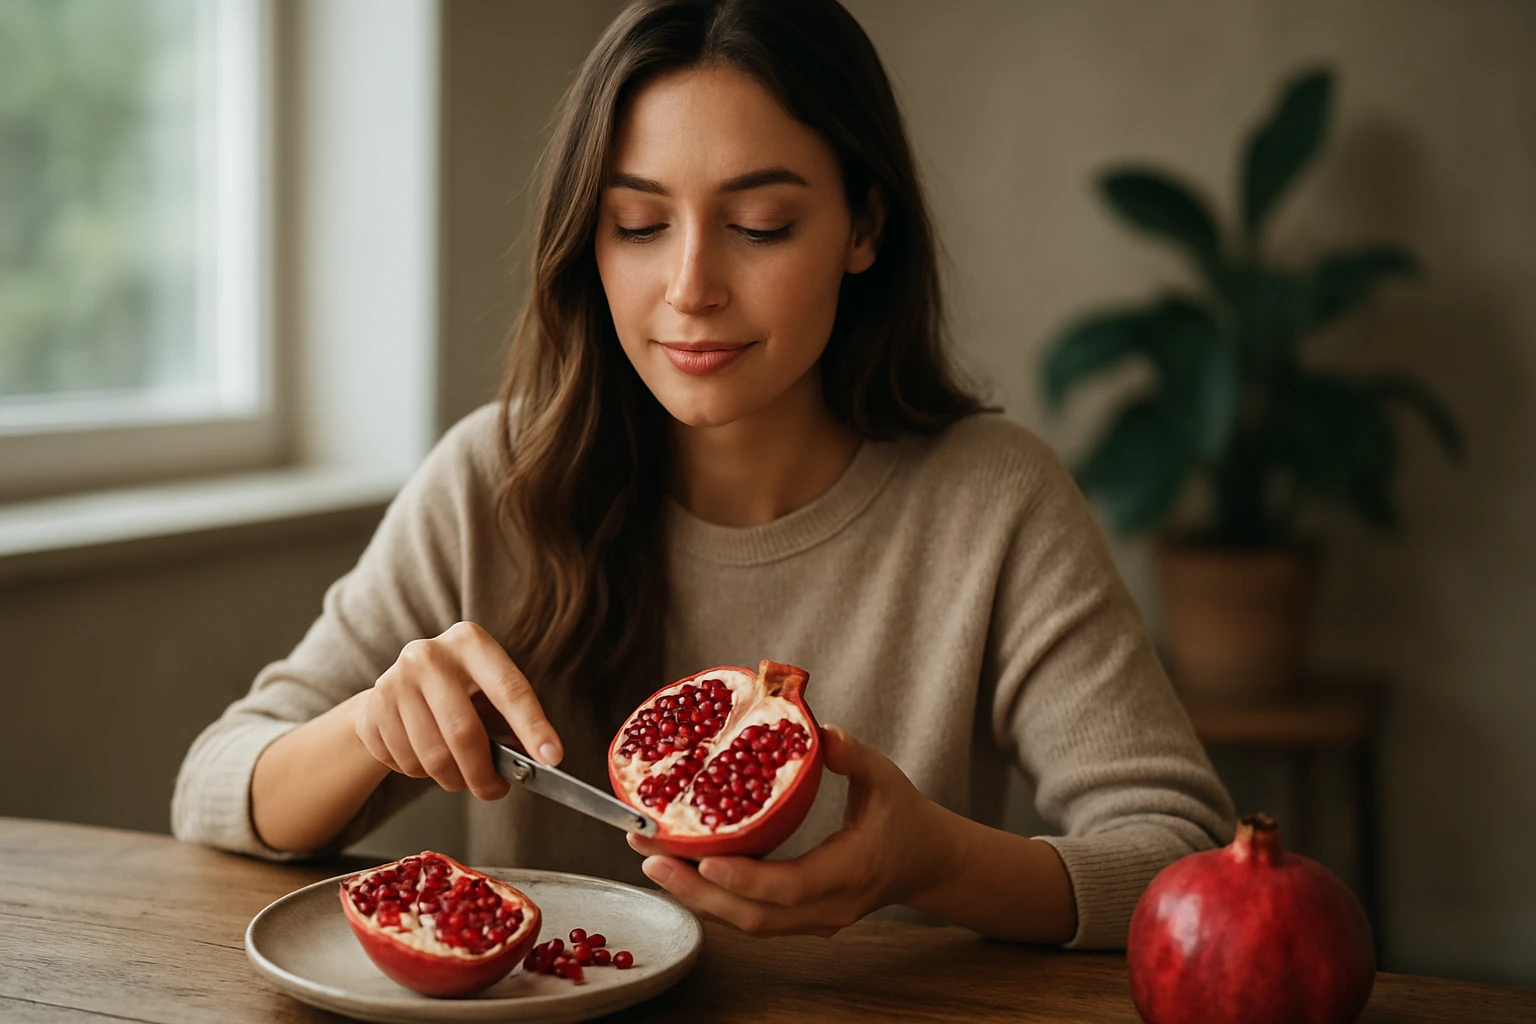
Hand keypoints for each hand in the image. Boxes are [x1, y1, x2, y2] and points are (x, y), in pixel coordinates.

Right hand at [353, 621, 561, 800]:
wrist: (399, 684)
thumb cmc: (460, 690)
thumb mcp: (488, 689)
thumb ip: (510, 718)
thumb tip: (539, 760)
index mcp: (469, 642)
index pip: (509, 689)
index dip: (533, 728)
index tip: (552, 759)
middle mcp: (428, 655)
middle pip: (464, 733)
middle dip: (483, 775)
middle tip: (494, 790)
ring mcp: (394, 681)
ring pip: (432, 757)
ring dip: (452, 779)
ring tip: (460, 774)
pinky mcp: (371, 709)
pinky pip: (403, 763)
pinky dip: (421, 774)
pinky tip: (426, 757)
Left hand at [627, 725, 952, 937]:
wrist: (925, 862)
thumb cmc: (904, 816)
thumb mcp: (885, 777)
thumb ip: (854, 756)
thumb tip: (820, 728)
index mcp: (851, 870)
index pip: (793, 885)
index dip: (747, 877)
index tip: (704, 857)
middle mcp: (829, 906)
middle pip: (755, 916)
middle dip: (698, 891)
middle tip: (651, 858)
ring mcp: (814, 920)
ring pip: (747, 922)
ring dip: (697, 896)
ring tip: (652, 861)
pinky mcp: (800, 920)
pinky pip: (751, 917)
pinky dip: (714, 898)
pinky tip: (680, 870)